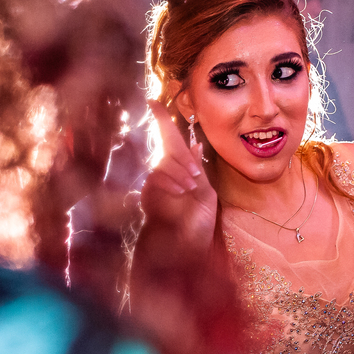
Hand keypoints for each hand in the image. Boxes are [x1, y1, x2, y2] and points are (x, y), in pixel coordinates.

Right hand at [141, 100, 217, 248]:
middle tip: (194, 180)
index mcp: (183, 171)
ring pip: (166, 163)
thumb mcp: (206, 197)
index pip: (171, 141)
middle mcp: (165, 173)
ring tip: (188, 193)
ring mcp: (154, 182)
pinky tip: (179, 195)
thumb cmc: (195, 226)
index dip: (161, 120)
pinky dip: (171, 183)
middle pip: (172, 149)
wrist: (181, 252)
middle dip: (185, 161)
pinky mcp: (147, 192)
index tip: (152, 101)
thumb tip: (196, 145)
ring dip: (181, 175)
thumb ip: (198, 171)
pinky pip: (158, 176)